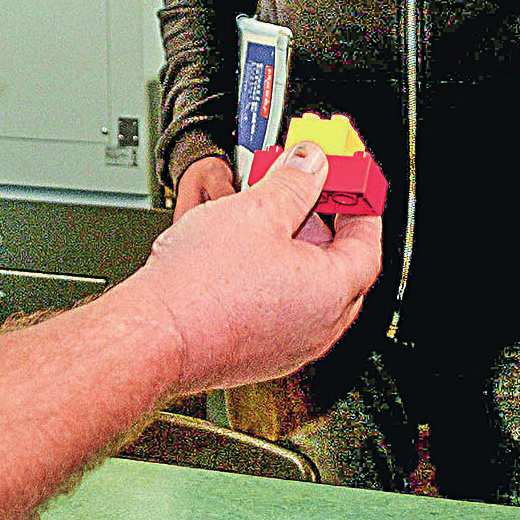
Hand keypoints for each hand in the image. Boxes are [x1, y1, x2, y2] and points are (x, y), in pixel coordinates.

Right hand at [123, 141, 381, 393]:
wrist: (151, 337)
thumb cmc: (199, 288)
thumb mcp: (256, 210)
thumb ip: (295, 181)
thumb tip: (312, 164)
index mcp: (332, 292)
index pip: (367, 243)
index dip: (361, 206)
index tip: (352, 186)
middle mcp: (318, 328)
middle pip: (342, 268)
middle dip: (328, 225)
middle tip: (310, 193)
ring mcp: (289, 347)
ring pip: (311, 291)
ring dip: (299, 251)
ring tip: (269, 217)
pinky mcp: (259, 356)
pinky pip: (284, 311)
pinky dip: (277, 280)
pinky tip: (248, 256)